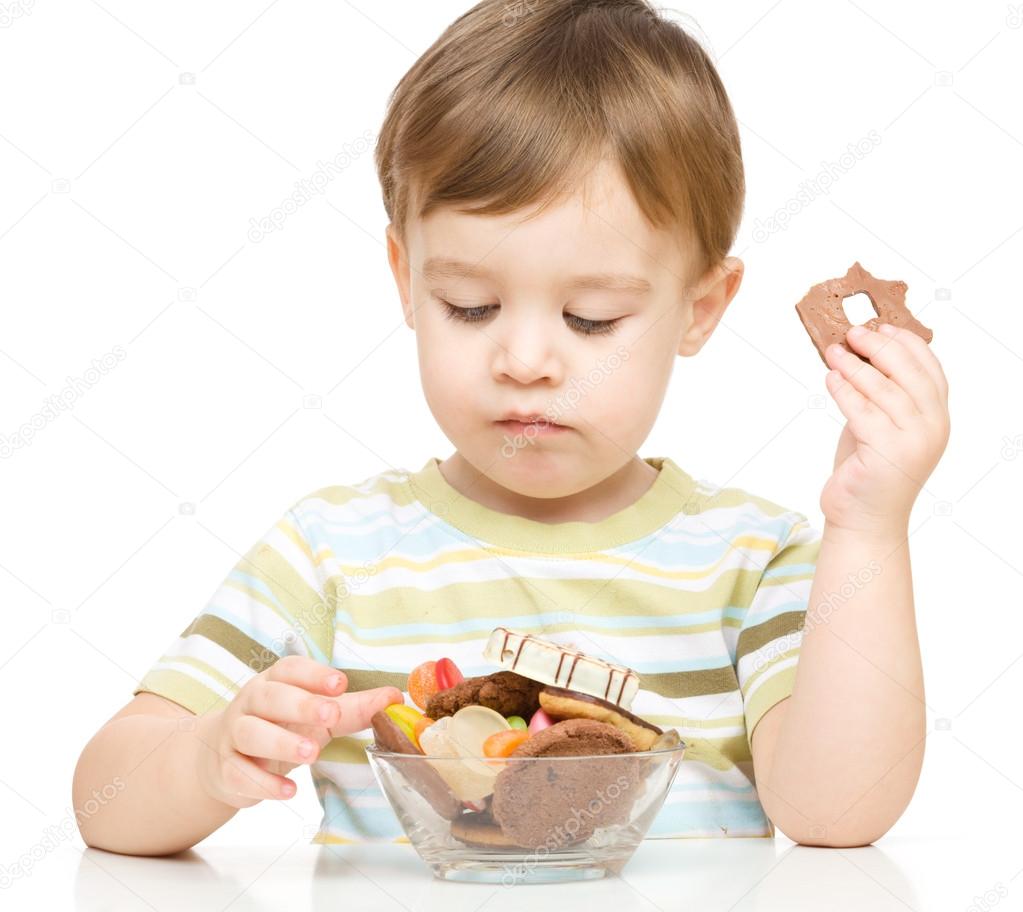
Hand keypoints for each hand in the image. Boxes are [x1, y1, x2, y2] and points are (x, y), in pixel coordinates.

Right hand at [196, 655, 403, 808]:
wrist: (225, 755)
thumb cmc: (281, 725)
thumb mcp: (318, 715)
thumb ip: (355, 708)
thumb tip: (395, 698)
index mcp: (276, 681)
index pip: (290, 669)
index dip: (314, 674)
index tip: (340, 683)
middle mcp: (251, 702)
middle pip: (270, 697)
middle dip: (300, 704)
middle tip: (331, 715)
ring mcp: (234, 734)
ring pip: (250, 733)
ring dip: (281, 743)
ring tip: (312, 754)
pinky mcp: (225, 767)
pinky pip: (238, 773)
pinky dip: (263, 784)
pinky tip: (288, 791)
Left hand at [821, 322, 949, 536]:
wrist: (863, 518)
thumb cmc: (868, 469)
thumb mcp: (880, 425)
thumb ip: (880, 395)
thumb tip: (861, 353)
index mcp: (937, 418)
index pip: (930, 369)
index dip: (907, 343)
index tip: (883, 325)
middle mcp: (933, 428)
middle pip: (909, 373)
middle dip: (880, 346)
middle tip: (853, 331)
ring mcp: (913, 441)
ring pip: (885, 389)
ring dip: (856, 365)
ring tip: (834, 350)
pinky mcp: (887, 453)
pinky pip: (863, 411)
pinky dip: (845, 390)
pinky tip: (831, 378)